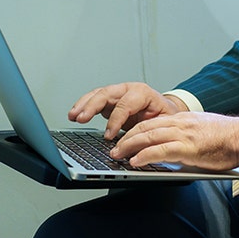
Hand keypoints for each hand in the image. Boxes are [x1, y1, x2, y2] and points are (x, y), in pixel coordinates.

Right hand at [68, 82, 184, 139]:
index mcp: (143, 93)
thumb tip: (136, 148)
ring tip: (73, 116)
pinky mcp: (110, 100)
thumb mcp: (163, 124)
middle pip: (107, 93)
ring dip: (83, 104)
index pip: (126, 104)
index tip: (108, 136)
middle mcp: (128, 90)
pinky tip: (74, 114)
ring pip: (98, 94)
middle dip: (92, 106)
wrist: (166, 110)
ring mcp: (118, 93)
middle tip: (82, 119)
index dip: (116, 120)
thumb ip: (149, 133)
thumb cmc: (165, 117)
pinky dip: (83, 106)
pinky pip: (94, 100)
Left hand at [111, 112, 238, 171]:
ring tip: (118, 155)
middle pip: (145, 127)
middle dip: (126, 138)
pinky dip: (144, 155)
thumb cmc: (228, 139)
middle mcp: (180, 123)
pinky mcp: (188, 148)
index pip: (152, 122)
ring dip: (129, 146)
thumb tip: (174, 150)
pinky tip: (135, 162)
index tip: (125, 138)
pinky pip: (160, 150)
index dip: (135, 130)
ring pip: (148, 136)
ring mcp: (183, 134)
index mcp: (183, 119)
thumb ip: (186, 137)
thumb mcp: (202, 132)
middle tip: (114, 148)